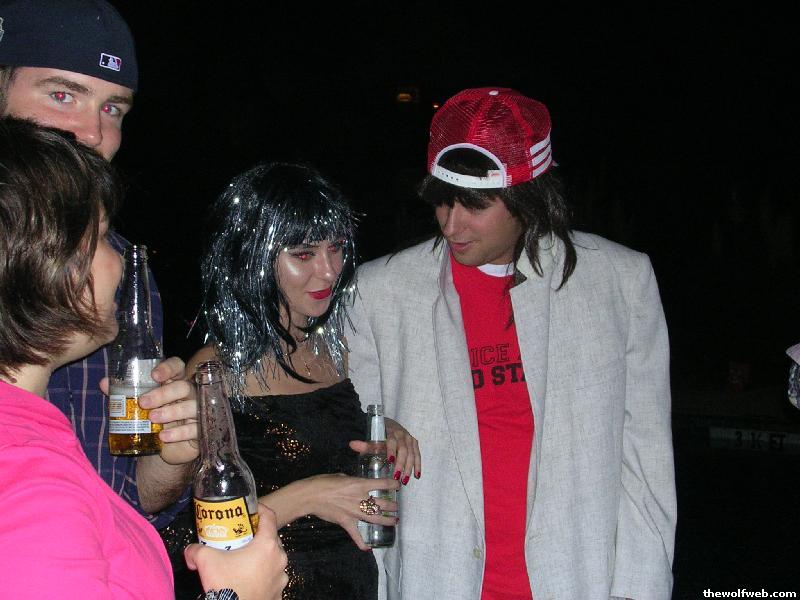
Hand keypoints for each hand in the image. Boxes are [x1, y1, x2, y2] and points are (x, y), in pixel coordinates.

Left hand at [101, 356, 198, 464]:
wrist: (167, 448)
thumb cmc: (154, 421)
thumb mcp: (140, 407)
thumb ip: (124, 394)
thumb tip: (105, 383)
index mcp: (175, 382)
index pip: (178, 367)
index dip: (168, 367)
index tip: (154, 375)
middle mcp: (189, 394)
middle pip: (183, 386)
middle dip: (163, 393)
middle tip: (143, 402)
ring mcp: (197, 412)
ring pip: (191, 406)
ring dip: (171, 412)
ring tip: (152, 418)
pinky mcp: (200, 430)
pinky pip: (194, 429)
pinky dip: (179, 433)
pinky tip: (163, 436)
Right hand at [184, 504, 287, 599]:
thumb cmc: (227, 587)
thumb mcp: (206, 561)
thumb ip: (196, 550)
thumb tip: (190, 550)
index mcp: (267, 545)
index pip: (270, 517)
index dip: (260, 509)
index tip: (251, 510)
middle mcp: (279, 559)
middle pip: (271, 539)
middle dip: (257, 536)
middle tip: (242, 537)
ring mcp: (281, 577)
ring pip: (273, 560)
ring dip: (261, 558)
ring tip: (244, 561)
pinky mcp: (278, 592)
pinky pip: (272, 578)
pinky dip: (263, 576)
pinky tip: (248, 579)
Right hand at [266, 473, 399, 550]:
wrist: (311, 495)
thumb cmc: (324, 482)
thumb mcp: (342, 476)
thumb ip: (353, 482)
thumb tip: (357, 485)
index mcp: (360, 484)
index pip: (382, 484)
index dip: (393, 484)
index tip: (398, 485)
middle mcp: (360, 498)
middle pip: (382, 504)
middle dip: (392, 506)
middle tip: (397, 507)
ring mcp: (354, 512)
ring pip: (375, 518)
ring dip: (386, 521)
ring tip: (395, 521)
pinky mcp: (346, 522)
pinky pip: (356, 535)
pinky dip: (361, 543)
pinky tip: (368, 548)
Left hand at [349, 418, 420, 485]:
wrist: (389, 425)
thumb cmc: (379, 435)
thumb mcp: (372, 440)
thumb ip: (364, 444)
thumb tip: (352, 444)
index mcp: (391, 433)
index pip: (392, 441)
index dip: (391, 450)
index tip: (390, 460)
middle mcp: (402, 435)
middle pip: (403, 450)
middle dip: (401, 464)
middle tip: (397, 477)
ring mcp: (409, 439)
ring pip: (412, 454)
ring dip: (409, 468)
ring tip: (405, 480)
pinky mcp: (414, 443)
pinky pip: (418, 455)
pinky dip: (418, 466)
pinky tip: (417, 476)